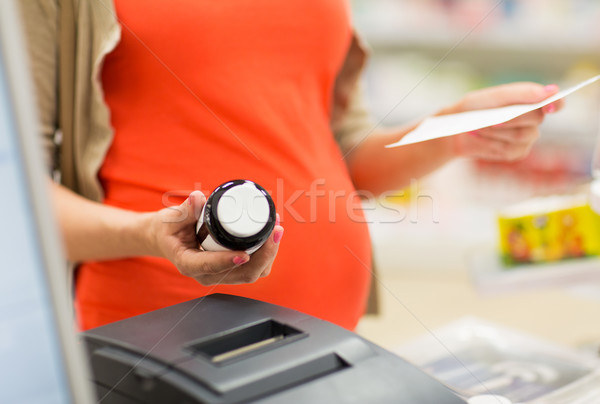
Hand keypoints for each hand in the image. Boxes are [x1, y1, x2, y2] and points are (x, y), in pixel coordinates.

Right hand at [148, 191, 282, 285]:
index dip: (227, 262)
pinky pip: (254, 267)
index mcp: (189, 263)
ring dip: (268, 254)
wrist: (168, 238)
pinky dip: (266, 253)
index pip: (209, 267)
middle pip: (242, 274)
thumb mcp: (171, 218)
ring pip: (252, 273)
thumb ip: (185, 209)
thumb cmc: (169, 229)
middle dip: (263, 255)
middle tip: (275, 231)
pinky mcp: (232, 269)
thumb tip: (198, 198)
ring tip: (277, 229)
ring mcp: (222, 274)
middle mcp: (207, 274)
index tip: (243, 255)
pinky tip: (273, 236)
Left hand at [447, 82, 563, 160]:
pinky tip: (478, 136)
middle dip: (512, 117)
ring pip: (521, 135)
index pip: (555, 102)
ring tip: (478, 125)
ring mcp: (527, 137)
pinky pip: (509, 149)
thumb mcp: (491, 97)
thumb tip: (550, 91)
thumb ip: (519, 94)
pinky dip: (490, 142)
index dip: (556, 103)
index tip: (550, 105)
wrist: (454, 129)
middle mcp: (534, 119)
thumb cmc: (474, 109)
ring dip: (496, 130)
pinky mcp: (516, 152)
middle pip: (536, 118)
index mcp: (531, 100)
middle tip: (491, 118)